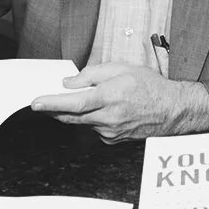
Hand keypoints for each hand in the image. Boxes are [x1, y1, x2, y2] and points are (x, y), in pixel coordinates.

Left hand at [31, 62, 208, 143]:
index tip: (36, 103)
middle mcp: (109, 118)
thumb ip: (92, 74)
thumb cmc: (150, 86)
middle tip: (44, 100)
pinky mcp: (112, 140)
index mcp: (111, 97)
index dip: (52, 103)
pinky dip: (91, 118)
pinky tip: (105, 109)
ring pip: (81, 122)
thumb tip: (69, 83)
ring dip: (77, 111)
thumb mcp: (122, 68)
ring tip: (95, 98)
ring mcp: (110, 132)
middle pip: (71, 116)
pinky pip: (93, 128)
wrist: (172, 110)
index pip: (75, 102)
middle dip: (55, 108)